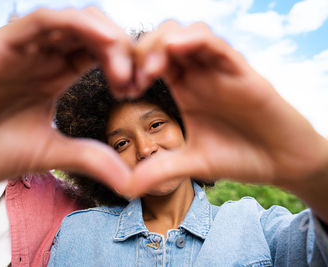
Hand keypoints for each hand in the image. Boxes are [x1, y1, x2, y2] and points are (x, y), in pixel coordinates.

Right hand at [0, 7, 132, 193]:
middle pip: (92, 35)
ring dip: (103, 35)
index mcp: (55, 77)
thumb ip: (90, 158)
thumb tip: (130, 182)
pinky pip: (41, 21)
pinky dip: (73, 23)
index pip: (98, 56)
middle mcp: (43, 58)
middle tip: (134, 78)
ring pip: (72, 22)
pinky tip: (101, 39)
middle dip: (120, 50)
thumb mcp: (51, 153)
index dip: (124, 66)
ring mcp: (24, 50)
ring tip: (122, 62)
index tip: (135, 89)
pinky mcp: (3, 45)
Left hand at [132, 21, 327, 195]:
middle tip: (131, 80)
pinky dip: (192, 40)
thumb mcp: (192, 164)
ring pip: (186, 34)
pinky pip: (214, 44)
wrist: (281, 163)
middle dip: (139, 52)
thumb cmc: (240, 157)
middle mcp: (199, 75)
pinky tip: (174, 50)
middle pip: (163, 40)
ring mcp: (219, 70)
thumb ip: (160, 170)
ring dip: (161, 44)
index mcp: (184, 89)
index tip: (123, 90)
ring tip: (149, 72)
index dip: (130, 68)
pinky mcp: (241, 71)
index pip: (151, 61)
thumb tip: (125, 187)